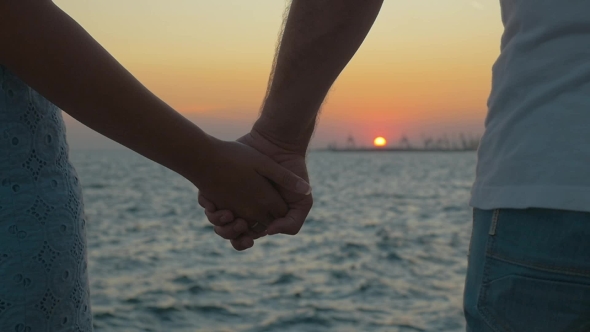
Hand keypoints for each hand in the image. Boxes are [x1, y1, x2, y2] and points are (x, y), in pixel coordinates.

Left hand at [198, 130, 312, 249]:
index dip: (242, 241)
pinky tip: (213, 203)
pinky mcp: (219, 183)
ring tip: (226, 213)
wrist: (278, 145)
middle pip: (227, 231)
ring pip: (215, 219)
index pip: (245, 238)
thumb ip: (292, 223)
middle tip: (235, 223)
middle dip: (227, 233)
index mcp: (259, 217)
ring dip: (216, 221)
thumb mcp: (303, 203)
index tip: (247, 237)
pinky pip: (206, 201)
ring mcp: (229, 196)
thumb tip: (269, 232)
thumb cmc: (292, 177)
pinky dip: (207, 205)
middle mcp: (243, 209)